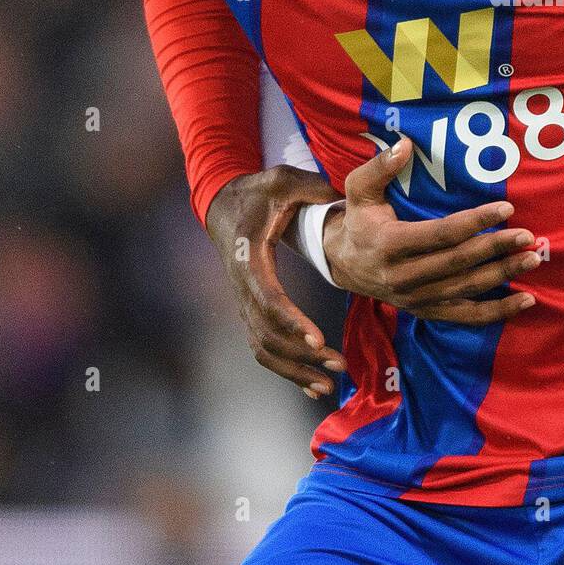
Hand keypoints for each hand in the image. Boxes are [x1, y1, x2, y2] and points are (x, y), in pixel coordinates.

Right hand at [205, 165, 347, 399]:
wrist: (223, 203)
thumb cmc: (257, 191)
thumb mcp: (283, 180)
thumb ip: (312, 188)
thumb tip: (340, 200)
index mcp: (252, 258)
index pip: (269, 298)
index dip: (292, 322)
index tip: (318, 339)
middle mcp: (244, 287)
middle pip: (267, 334)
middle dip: (301, 355)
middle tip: (338, 365)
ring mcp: (244, 301)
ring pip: (263, 348)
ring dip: (295, 370)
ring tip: (329, 384)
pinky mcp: (251, 309)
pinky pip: (263, 347)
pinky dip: (286, 369)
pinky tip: (312, 385)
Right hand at [326, 137, 539, 325]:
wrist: (342, 264)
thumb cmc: (358, 220)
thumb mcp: (359, 190)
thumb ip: (379, 167)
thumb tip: (404, 144)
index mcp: (388, 244)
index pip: (440, 234)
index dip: (475, 222)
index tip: (506, 208)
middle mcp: (403, 276)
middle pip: (459, 262)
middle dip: (496, 248)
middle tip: (527, 236)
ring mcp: (416, 298)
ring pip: (467, 288)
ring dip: (503, 275)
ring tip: (532, 260)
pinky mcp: (426, 311)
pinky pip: (465, 316)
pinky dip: (497, 312)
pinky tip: (525, 301)